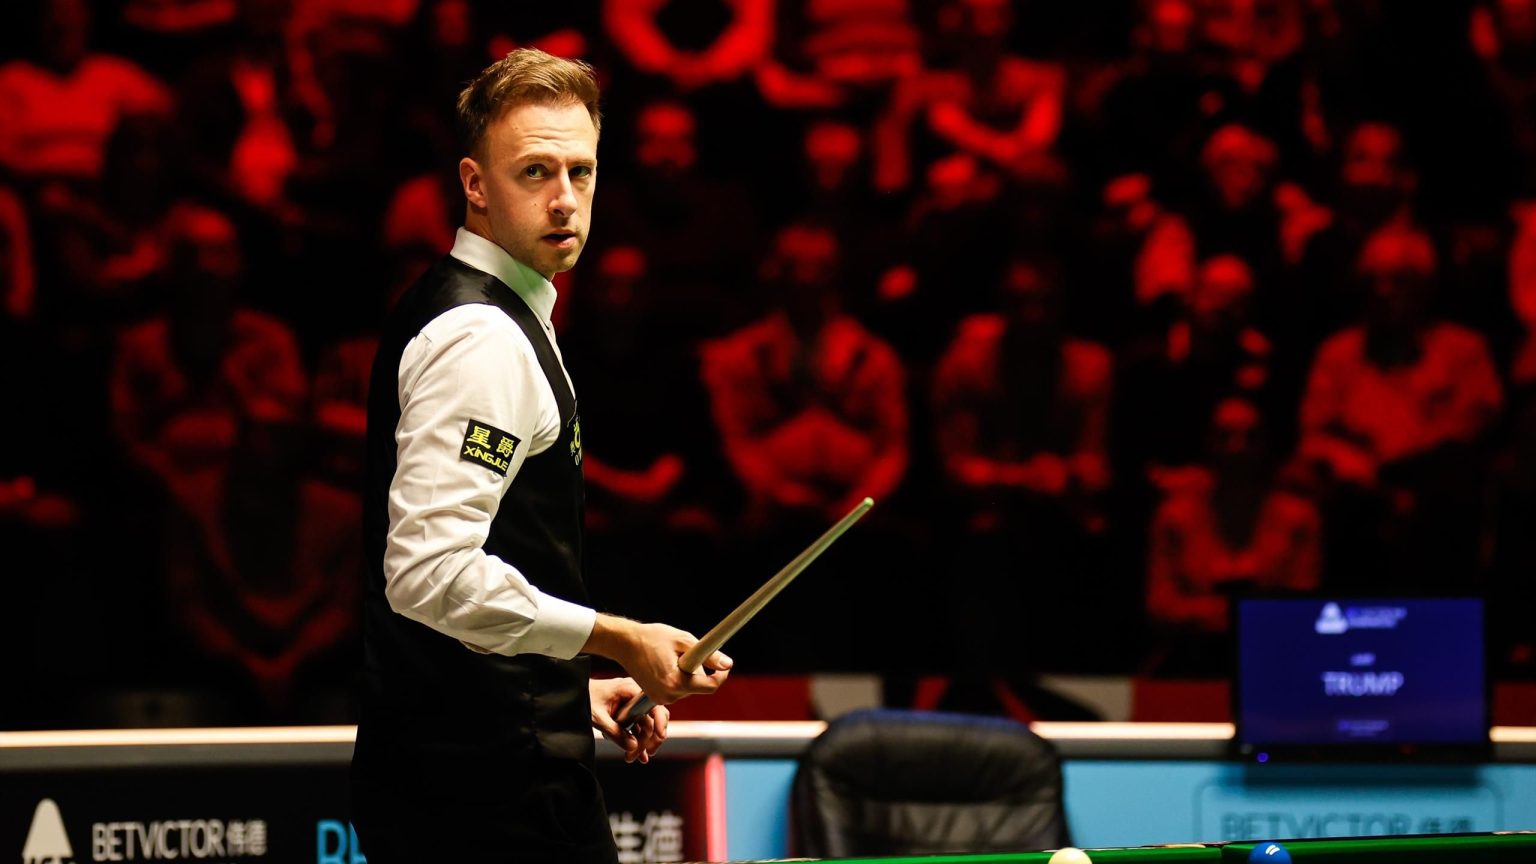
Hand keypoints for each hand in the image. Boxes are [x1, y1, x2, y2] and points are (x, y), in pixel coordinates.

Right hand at [584, 615, 732, 704]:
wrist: (625, 643)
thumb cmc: (653, 638)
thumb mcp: (683, 640)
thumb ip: (708, 654)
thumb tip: (727, 664)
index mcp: (675, 683)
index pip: (710, 686)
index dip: (721, 675)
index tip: (724, 664)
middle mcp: (668, 696)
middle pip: (698, 686)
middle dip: (699, 670)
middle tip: (688, 651)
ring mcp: (661, 699)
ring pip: (688, 687)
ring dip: (688, 673)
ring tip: (672, 656)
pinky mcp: (656, 698)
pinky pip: (677, 689)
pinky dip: (678, 677)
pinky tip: (666, 663)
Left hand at [590, 677, 668, 763]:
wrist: (577, 692)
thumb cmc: (585, 697)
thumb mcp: (598, 717)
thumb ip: (615, 732)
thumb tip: (633, 747)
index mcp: (630, 689)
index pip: (654, 705)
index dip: (660, 721)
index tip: (660, 737)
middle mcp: (636, 694)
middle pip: (655, 717)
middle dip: (651, 738)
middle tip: (645, 754)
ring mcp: (634, 702)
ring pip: (649, 724)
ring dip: (643, 742)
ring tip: (633, 757)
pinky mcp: (630, 710)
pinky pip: (640, 726)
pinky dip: (638, 740)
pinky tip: (636, 754)